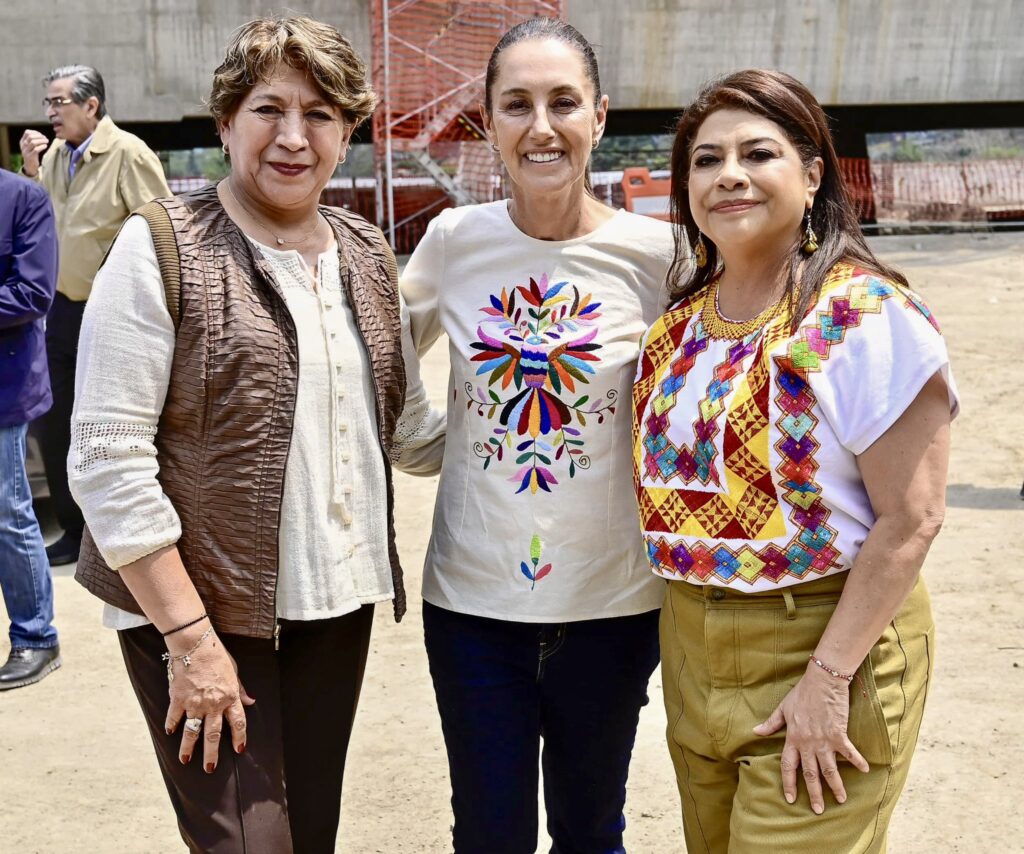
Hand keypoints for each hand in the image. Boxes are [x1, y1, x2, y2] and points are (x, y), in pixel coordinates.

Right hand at [19, 130, 49, 176]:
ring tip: (47, 141)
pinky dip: (42, 147)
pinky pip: (36, 150)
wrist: (30, 166)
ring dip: (41, 141)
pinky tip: (45, 146)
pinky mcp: (30, 156)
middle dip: (39, 136)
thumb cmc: (32, 154)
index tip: (41, 135)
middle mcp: (23, 145)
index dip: (35, 132)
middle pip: (30, 137)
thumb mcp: (30, 146)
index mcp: (22, 141)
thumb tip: (42, 135)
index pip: (27, 132)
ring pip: (33, 142)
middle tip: (45, 138)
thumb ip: (33, 140)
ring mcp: (26, 151)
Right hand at [163, 625, 254, 772]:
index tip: (239, 749)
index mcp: (229, 697)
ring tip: (186, 760)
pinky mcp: (178, 699)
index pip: (237, 722)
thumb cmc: (217, 656)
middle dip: (212, 753)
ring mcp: (195, 703)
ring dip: (188, 748)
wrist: (195, 645)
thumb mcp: (234, 672)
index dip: (239, 737)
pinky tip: (170, 732)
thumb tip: (250, 701)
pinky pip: (174, 717)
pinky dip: (171, 725)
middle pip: (213, 734)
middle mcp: (213, 704)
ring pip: (192, 731)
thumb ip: (240, 689)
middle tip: (210, 768)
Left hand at [753, 663, 869, 813]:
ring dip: (836, 786)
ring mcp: (824, 740)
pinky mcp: (839, 734)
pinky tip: (865, 770)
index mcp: (793, 738)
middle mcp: (807, 743)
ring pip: (829, 770)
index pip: (789, 766)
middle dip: (814, 794)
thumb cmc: (802, 693)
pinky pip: (849, 753)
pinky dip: (857, 761)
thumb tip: (755, 731)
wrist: (822, 681)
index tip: (789, 798)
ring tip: (841, 800)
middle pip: (810, 774)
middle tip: (817, 810)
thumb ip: (771, 723)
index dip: (788, 783)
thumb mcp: (783, 708)